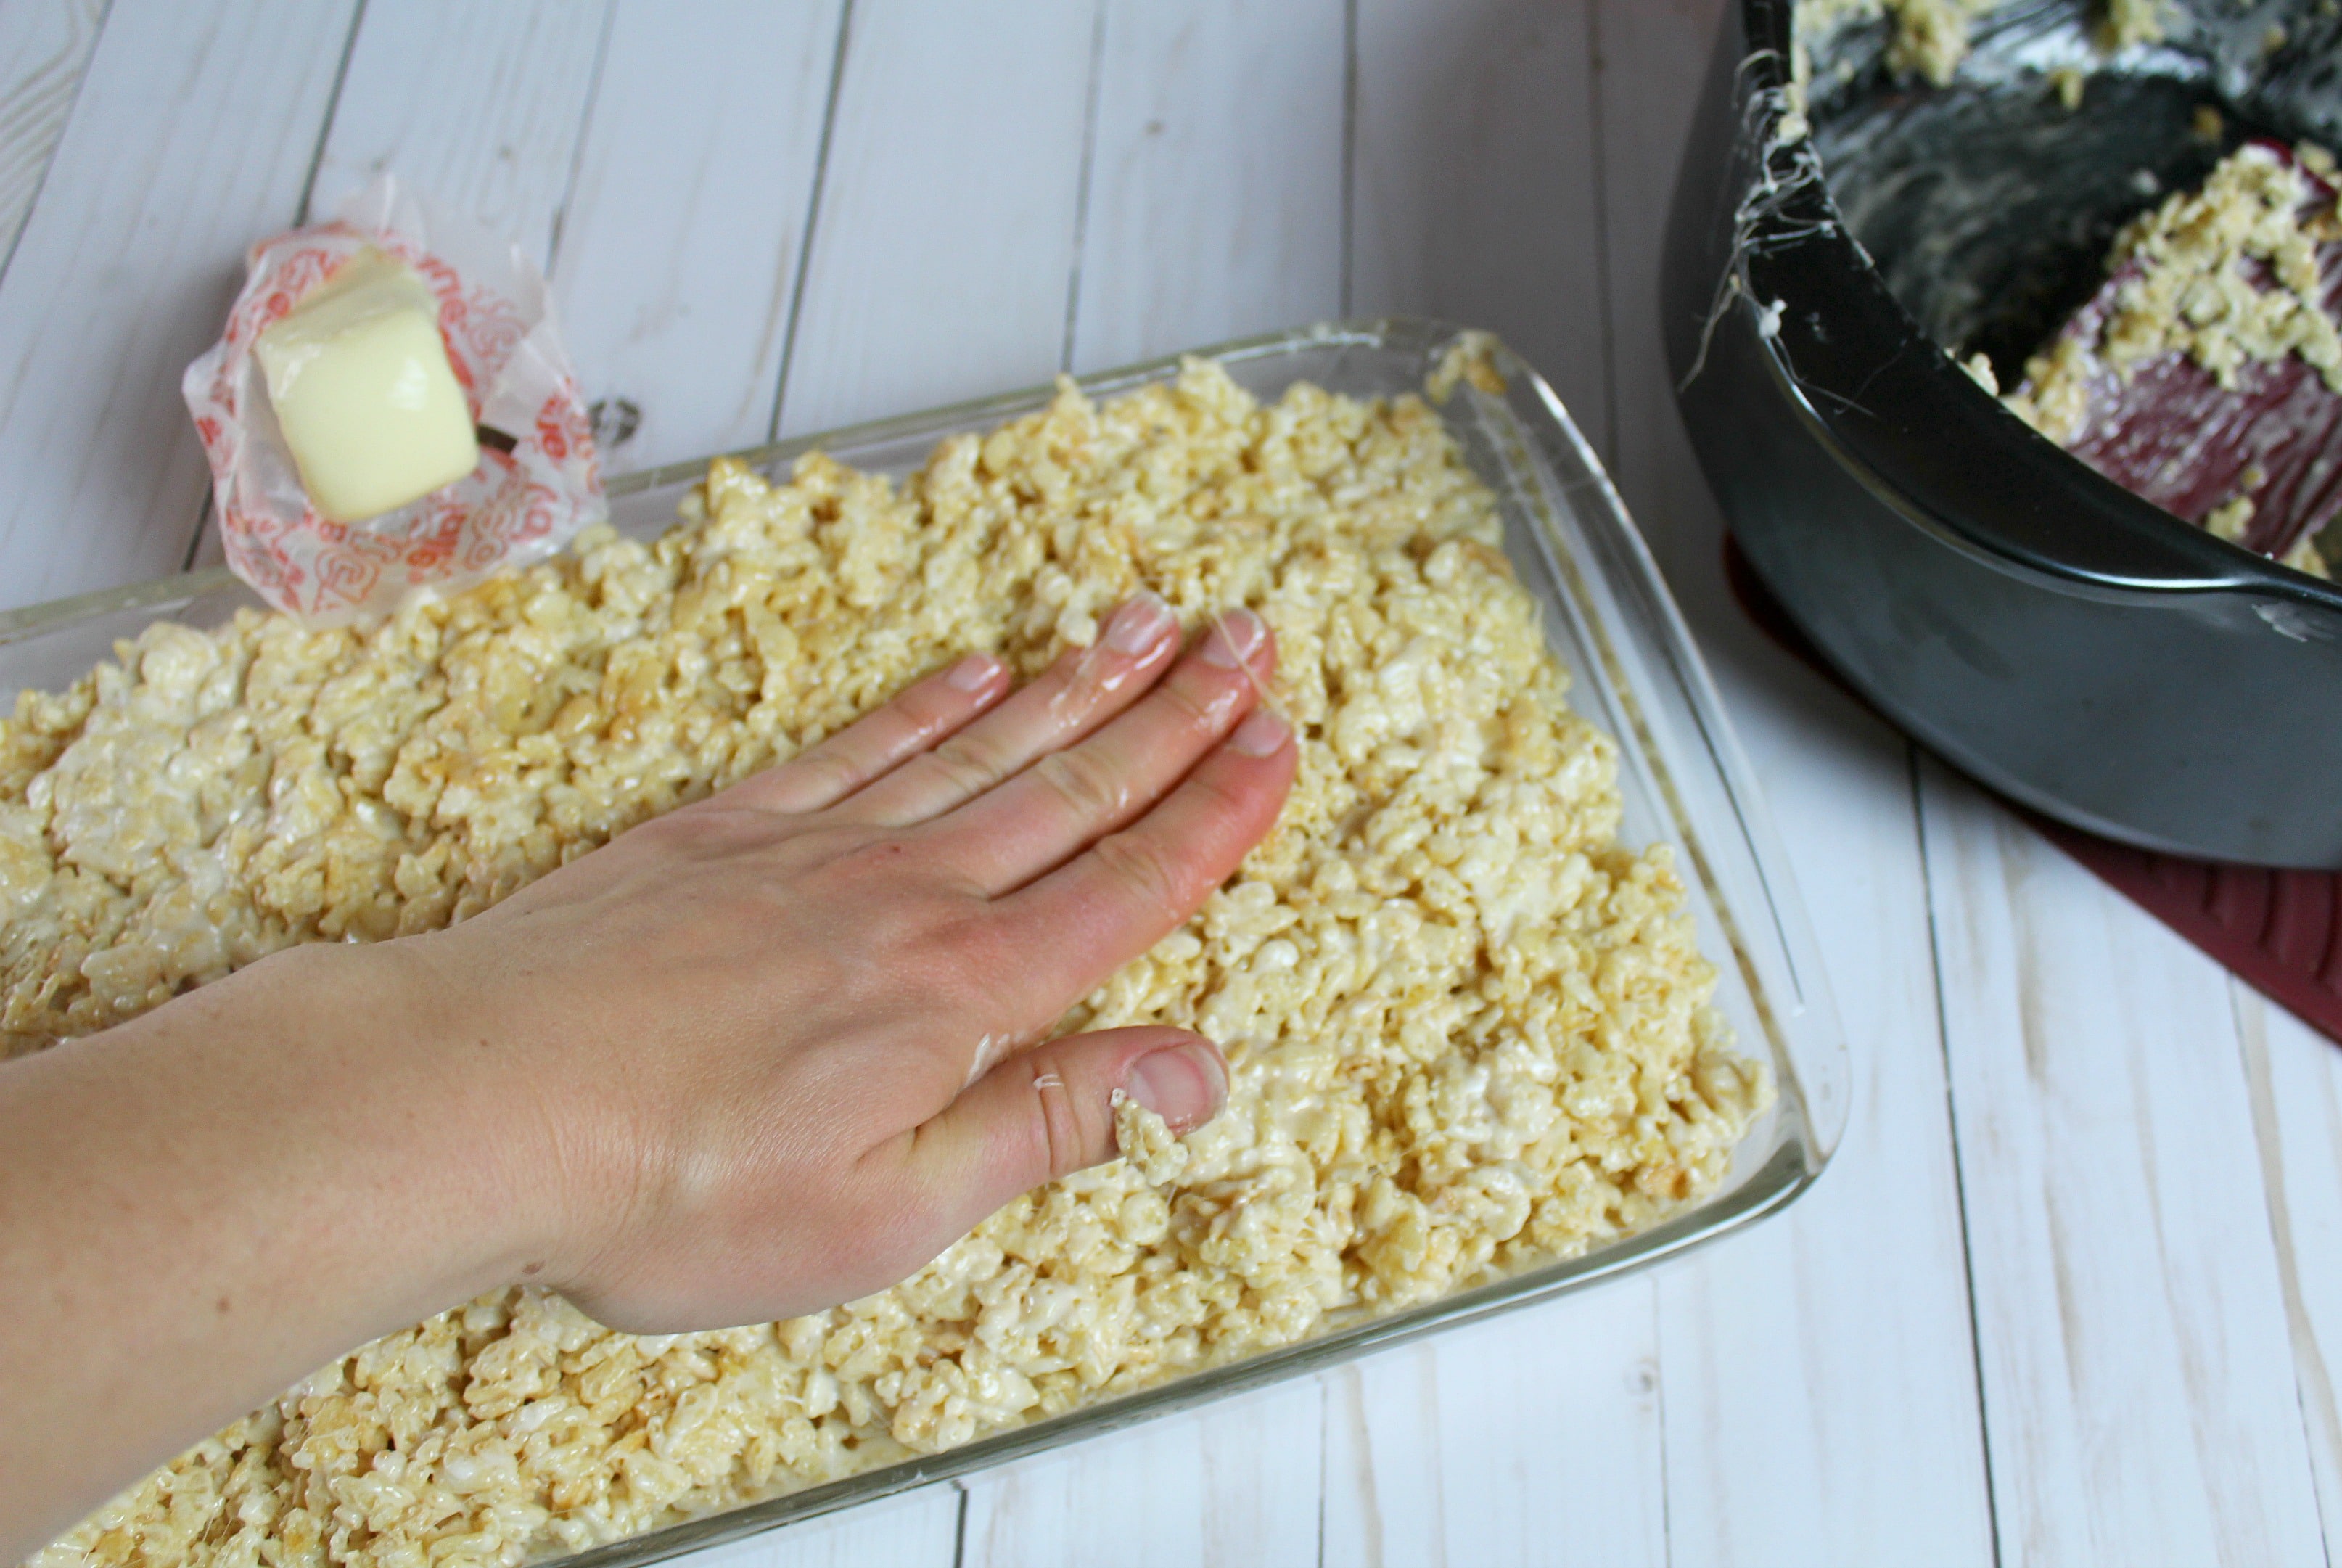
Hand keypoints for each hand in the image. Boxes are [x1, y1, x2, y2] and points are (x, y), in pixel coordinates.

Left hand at [384, 592, 1294, 1331]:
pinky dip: (929, 704)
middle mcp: (907, 896)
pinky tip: (977, 669)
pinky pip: (856, 747)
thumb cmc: (669, 1187)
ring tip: (1145, 621)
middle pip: (1074, 789)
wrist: (469, 1098)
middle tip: (1247, 637)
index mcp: (963, 993)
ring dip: (1077, 685)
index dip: (1217, 810)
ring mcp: (811, 849)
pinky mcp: (721, 834)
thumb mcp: (881, 1213)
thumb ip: (1045, 1125)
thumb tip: (1197, 1072)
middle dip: (1176, 715)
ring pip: (980, 747)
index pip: (1130, 884)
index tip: (1280, 740)